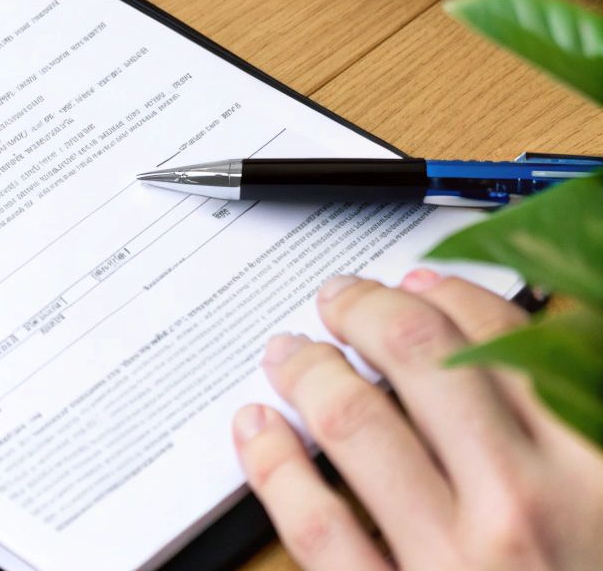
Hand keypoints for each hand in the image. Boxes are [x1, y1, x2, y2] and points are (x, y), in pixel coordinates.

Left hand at [236, 270, 602, 569]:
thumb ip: (583, 418)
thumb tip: (542, 332)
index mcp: (596, 469)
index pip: (504, 341)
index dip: (447, 294)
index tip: (416, 283)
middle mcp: (524, 506)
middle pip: (418, 357)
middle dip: (363, 309)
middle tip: (336, 299)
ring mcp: (454, 561)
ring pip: (353, 422)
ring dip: (307, 369)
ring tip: (288, 353)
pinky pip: (313, 522)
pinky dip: (272, 462)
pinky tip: (257, 431)